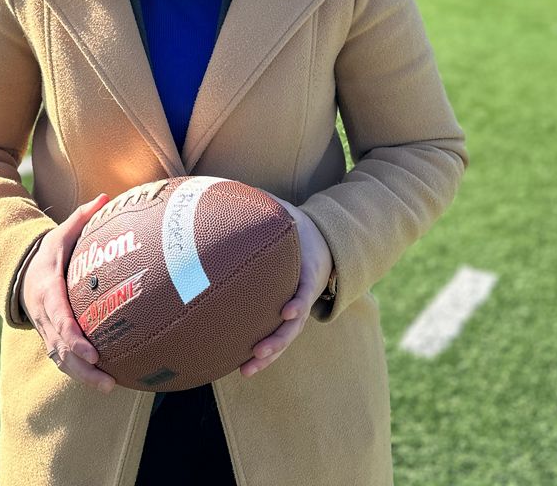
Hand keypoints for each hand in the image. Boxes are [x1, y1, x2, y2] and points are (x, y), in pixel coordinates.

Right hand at [21, 193, 117, 393]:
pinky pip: (63, 361)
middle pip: (60, 346)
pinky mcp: (51, 340)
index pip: (58, 316)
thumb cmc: (49, 253)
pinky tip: (105, 383)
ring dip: (83, 376)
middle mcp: (44, 315)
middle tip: (106, 377)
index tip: (91, 350)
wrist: (21, 273)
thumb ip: (82, 217)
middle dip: (81, 365)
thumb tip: (107, 197)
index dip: (73, 335)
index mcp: (47, 289)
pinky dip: (80, 374)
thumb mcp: (61, 233)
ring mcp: (45, 331)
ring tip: (110, 387)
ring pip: (61, 359)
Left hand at [239, 193, 333, 377]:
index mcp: (308, 268)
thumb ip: (265, 204)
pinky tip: (241, 365)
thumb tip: (235, 187)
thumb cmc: (296, 224)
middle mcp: (304, 292)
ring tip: (247, 369)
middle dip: (278, 340)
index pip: (306, 287)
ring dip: (269, 354)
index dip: (299, 300)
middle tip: (259, 351)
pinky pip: (277, 336)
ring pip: (286, 337)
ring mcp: (297, 306)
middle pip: (295, 322)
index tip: (288, 310)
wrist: (321, 242)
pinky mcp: (288, 315)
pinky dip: (264, 351)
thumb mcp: (286, 211)